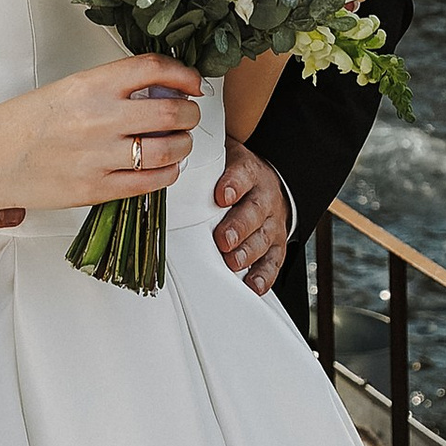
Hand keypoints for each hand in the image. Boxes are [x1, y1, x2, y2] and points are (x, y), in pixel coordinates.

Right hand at [0, 54, 201, 258]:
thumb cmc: (25, 123)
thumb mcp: (68, 89)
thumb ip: (112, 89)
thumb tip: (160, 92)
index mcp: (89, 86)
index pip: (152, 69)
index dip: (184, 74)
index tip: (193, 82)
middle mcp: (98, 119)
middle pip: (171, 113)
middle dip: (190, 114)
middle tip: (188, 114)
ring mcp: (98, 157)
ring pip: (167, 150)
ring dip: (183, 145)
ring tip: (179, 142)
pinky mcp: (96, 189)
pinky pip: (148, 183)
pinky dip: (166, 174)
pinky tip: (164, 167)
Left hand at [213, 138, 288, 299]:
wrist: (266, 184)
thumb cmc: (235, 176)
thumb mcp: (221, 160)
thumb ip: (201, 164)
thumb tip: (169, 167)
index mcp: (249, 173)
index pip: (243, 175)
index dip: (234, 185)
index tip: (222, 196)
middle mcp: (264, 198)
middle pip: (254, 211)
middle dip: (239, 227)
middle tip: (224, 240)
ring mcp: (272, 223)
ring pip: (264, 238)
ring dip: (249, 252)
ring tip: (234, 262)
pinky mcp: (276, 245)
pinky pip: (273, 261)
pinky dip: (264, 275)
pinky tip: (253, 285)